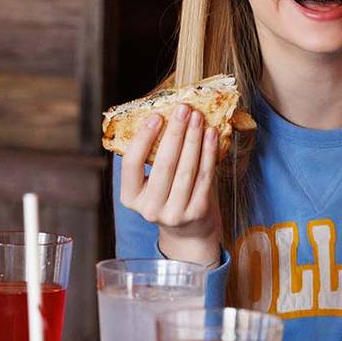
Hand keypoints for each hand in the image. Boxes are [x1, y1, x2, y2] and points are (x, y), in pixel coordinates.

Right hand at [116, 104, 221, 265]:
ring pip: (186, 170)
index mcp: (130, 197)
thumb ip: (152, 156)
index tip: (156, 116)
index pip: (131, 164)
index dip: (143, 138)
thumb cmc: (167, 194)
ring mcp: (174, 213)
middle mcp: (149, 209)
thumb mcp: (150, 182)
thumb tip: (166, 115)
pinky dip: (209, 153)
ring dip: (194, 139)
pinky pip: (204, 177)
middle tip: (183, 109)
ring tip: (198, 118)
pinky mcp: (197, 213)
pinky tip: (211, 135)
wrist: (188, 231)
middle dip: (175, 133)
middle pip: (163, 165)